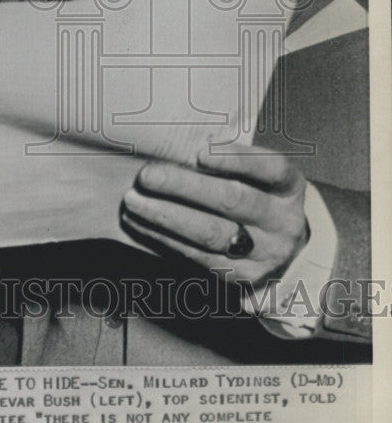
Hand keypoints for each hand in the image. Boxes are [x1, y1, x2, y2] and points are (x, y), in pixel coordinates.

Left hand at [122, 143, 308, 286]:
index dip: (236, 159)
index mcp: (289, 187)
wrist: (282, 248)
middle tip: (147, 176)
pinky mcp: (240, 276)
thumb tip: (176, 147)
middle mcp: (281, 221)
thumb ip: (228, 161)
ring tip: (133, 201)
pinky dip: (163, 237)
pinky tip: (139, 222)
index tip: (199, 152)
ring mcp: (263, 253)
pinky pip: (196, 256)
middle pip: (233, 201)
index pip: (271, 169)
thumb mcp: (258, 176)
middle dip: (185, 187)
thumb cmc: (258, 195)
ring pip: (211, 233)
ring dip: (165, 216)